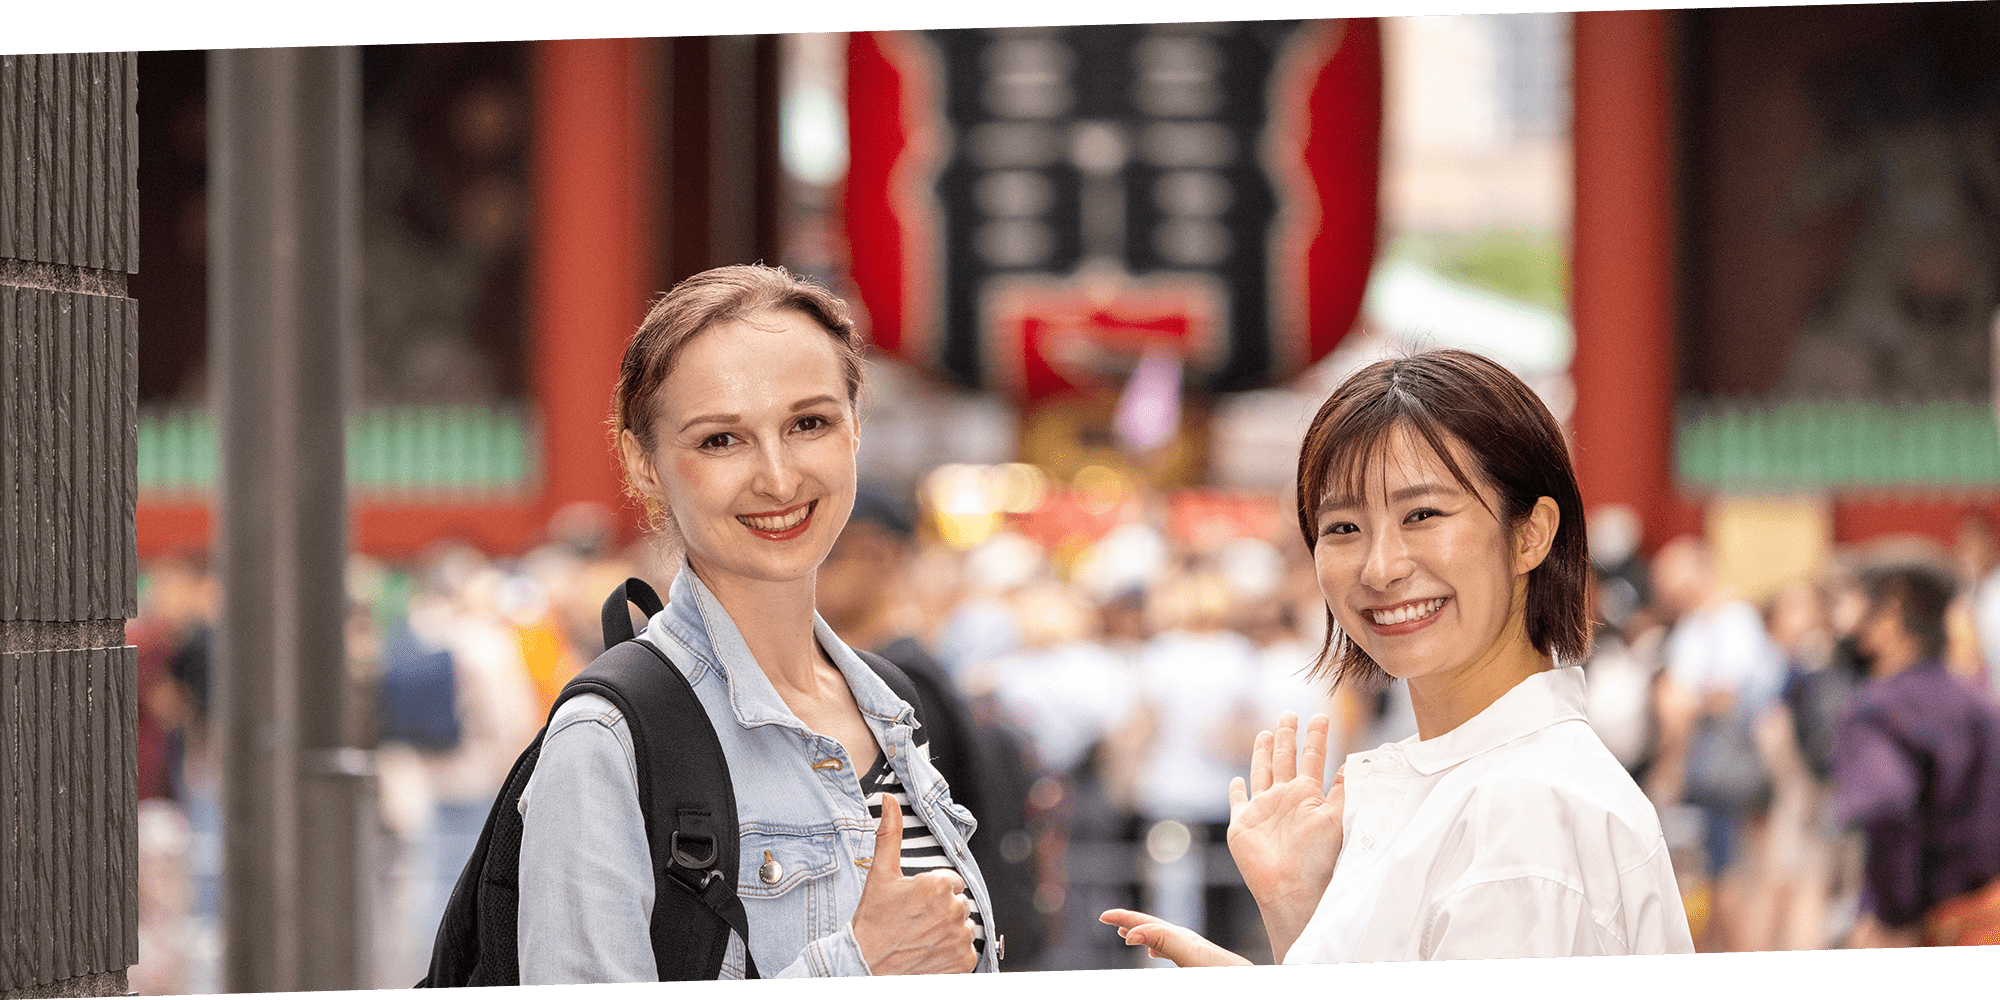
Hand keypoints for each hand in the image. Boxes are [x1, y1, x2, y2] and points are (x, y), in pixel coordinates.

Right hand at [850, 793, 978, 974]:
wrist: (865, 965)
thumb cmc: (872, 918)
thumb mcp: (880, 873)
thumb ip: (889, 833)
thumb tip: (889, 798)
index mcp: (939, 884)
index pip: (951, 882)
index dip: (932, 891)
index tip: (914, 903)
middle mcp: (955, 909)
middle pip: (958, 903)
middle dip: (941, 910)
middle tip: (914, 920)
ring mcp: (961, 937)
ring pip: (964, 926)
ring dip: (948, 930)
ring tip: (921, 937)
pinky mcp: (964, 961)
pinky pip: (968, 951)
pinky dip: (953, 953)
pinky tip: (930, 952)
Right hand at [1099, 909, 1251, 966]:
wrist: (1256, 985)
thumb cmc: (1224, 972)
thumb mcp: (1194, 958)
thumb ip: (1165, 941)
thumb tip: (1134, 934)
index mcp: (1187, 942)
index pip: (1149, 926)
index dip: (1126, 920)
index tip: (1104, 917)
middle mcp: (1194, 944)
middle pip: (1156, 926)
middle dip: (1131, 921)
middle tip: (1107, 918)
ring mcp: (1201, 953)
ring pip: (1166, 937)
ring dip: (1143, 932)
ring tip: (1127, 933)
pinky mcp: (1208, 961)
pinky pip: (1177, 948)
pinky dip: (1159, 945)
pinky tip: (1155, 953)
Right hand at [1226, 712, 1344, 961]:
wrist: (1292, 888)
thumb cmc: (1318, 858)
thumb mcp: (1338, 819)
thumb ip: (1345, 792)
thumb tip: (1356, 765)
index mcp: (1307, 795)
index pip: (1313, 758)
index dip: (1317, 737)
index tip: (1322, 715)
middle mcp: (1285, 798)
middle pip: (1286, 758)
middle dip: (1288, 735)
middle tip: (1289, 713)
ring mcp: (1263, 811)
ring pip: (1262, 773)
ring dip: (1263, 753)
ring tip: (1266, 733)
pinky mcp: (1242, 826)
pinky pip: (1237, 803)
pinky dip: (1236, 791)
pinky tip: (1236, 780)